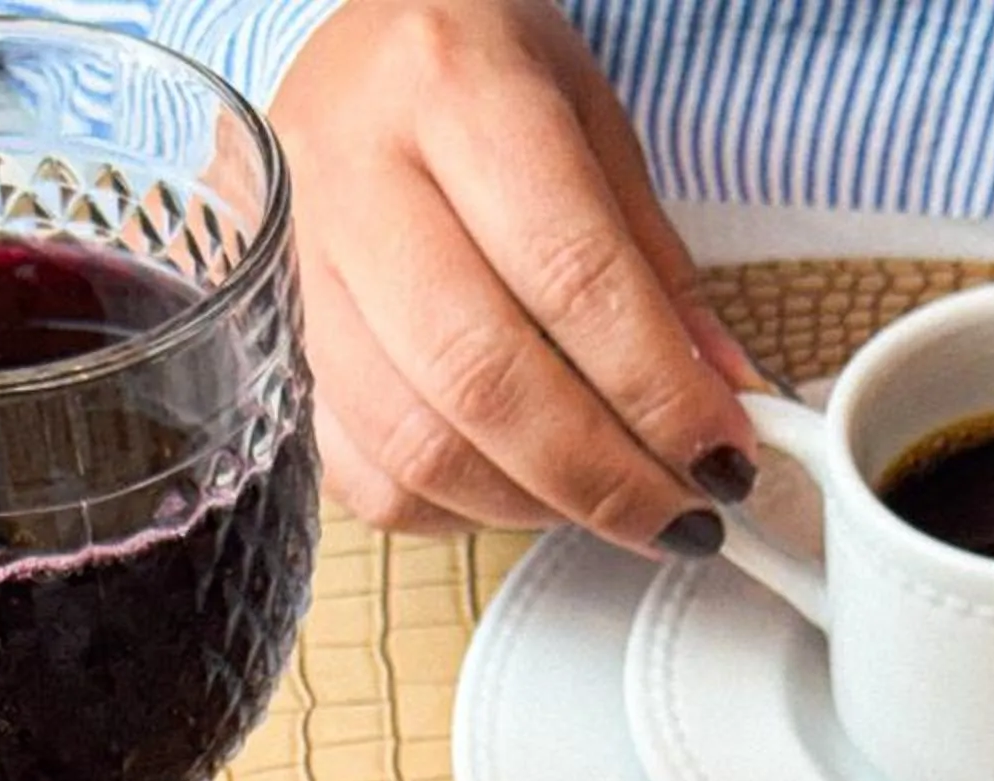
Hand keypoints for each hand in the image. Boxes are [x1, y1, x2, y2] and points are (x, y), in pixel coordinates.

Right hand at [270, 0, 760, 541]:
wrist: (348, 49)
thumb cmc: (478, 77)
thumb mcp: (592, 126)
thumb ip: (659, 271)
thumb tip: (724, 407)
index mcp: (451, 87)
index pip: (571, 276)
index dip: (660, 395)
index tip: (724, 459)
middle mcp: (354, 171)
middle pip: (484, 381)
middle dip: (604, 479)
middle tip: (683, 517)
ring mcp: (294, 266)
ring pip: (419, 448)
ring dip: (539, 507)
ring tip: (614, 505)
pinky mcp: (269, 345)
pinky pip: (366, 476)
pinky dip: (461, 512)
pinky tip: (521, 488)